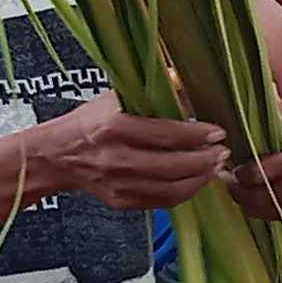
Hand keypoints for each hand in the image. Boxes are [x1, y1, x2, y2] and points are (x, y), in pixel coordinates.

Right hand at [21, 100, 232, 212]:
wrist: (58, 155)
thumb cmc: (89, 122)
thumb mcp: (115, 97)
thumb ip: (151, 90)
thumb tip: (185, 80)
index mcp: (114, 127)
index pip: (164, 134)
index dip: (196, 134)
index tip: (218, 132)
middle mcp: (116, 159)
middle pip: (171, 166)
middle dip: (204, 161)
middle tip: (223, 152)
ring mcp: (118, 184)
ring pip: (170, 190)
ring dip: (199, 180)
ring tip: (214, 167)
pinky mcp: (121, 201)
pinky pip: (161, 203)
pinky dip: (183, 193)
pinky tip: (196, 181)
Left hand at [228, 101, 281, 220]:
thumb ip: (273, 113)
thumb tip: (250, 102)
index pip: (259, 174)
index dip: (238, 171)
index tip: (229, 162)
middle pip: (258, 196)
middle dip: (238, 188)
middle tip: (226, 176)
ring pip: (265, 210)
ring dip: (247, 199)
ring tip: (238, 184)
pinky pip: (277, 215)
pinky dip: (262, 206)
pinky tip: (256, 192)